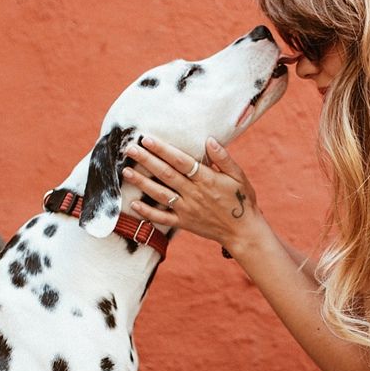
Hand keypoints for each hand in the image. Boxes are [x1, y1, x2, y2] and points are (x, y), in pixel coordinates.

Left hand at [122, 136, 260, 248]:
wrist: (243, 231)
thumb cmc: (242, 200)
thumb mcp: (239, 176)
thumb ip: (223, 158)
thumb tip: (209, 140)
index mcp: (207, 179)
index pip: (180, 161)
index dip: (163, 150)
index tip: (148, 139)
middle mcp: (194, 193)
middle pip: (166, 174)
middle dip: (146, 160)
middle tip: (130, 148)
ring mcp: (187, 209)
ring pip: (160, 193)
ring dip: (142, 182)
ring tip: (126, 171)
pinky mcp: (184, 222)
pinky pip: (162, 218)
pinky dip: (147, 212)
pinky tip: (134, 204)